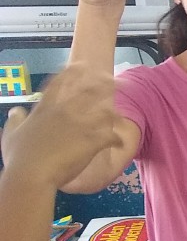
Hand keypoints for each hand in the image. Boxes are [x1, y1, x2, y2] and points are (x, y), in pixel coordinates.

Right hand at [1, 64, 118, 187]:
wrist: (31, 175)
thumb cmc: (19, 157)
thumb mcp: (11, 134)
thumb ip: (15, 120)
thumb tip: (16, 110)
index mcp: (46, 109)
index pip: (60, 83)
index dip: (73, 72)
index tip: (83, 65)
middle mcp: (65, 113)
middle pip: (89, 91)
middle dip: (104, 83)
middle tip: (115, 80)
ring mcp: (80, 126)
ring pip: (105, 111)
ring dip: (114, 112)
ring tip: (121, 113)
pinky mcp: (92, 141)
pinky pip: (111, 137)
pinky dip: (117, 139)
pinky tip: (119, 143)